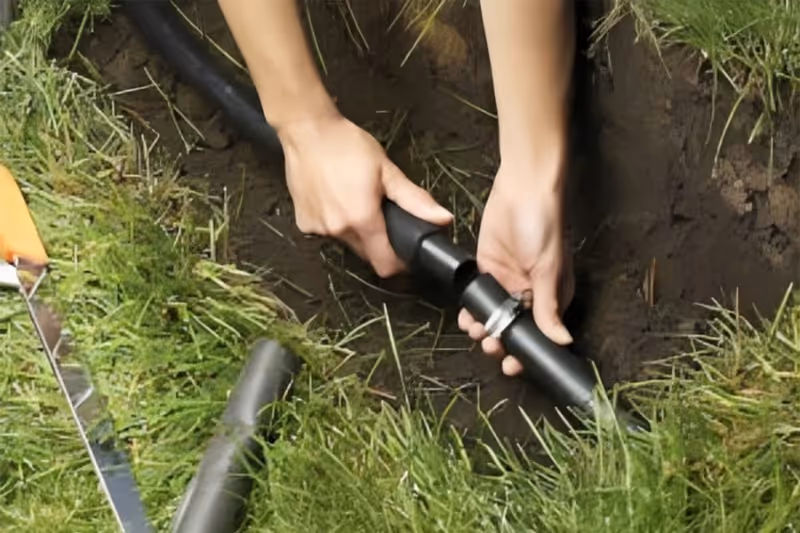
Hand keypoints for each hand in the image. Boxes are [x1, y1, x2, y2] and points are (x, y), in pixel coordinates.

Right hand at [278, 113, 452, 276]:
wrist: (307, 131)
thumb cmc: (346, 145)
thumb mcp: (387, 171)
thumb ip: (415, 200)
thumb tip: (443, 219)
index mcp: (362, 220)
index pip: (386, 265)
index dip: (400, 262)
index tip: (405, 250)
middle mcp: (338, 230)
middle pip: (367, 254)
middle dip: (378, 240)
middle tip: (380, 212)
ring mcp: (318, 229)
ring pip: (347, 243)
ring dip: (356, 230)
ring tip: (355, 199)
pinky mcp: (304, 223)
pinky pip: (327, 232)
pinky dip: (335, 222)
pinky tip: (335, 199)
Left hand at [458, 155, 574, 376]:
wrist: (523, 189)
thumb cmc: (545, 226)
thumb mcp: (548, 270)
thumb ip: (549, 307)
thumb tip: (563, 341)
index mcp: (552, 297)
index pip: (539, 334)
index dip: (526, 352)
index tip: (513, 367)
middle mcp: (530, 293)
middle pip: (513, 329)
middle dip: (501, 342)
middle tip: (490, 346)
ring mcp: (507, 281)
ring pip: (493, 316)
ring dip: (483, 328)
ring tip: (476, 331)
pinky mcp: (486, 268)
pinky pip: (477, 296)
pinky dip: (471, 309)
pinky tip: (466, 316)